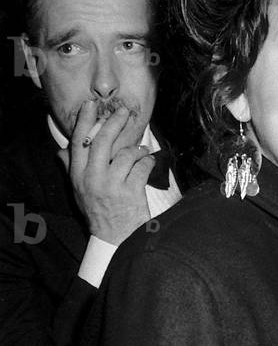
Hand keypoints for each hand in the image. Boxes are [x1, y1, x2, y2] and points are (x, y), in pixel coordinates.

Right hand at [70, 101, 154, 245]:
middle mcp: (93, 179)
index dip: (85, 121)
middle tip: (123, 111)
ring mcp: (112, 186)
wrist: (115, 240)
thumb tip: (62, 151)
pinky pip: (141, 167)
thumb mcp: (79, 193)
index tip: (90, 105)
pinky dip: (148, 162)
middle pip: (102, 142)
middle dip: (113, 123)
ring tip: (142, 151)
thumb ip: (72, 170)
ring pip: (126, 154)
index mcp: (78, 177)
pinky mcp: (131, 192)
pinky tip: (149, 163)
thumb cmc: (99, 214)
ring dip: (137, 149)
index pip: (79, 143)